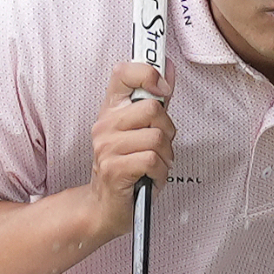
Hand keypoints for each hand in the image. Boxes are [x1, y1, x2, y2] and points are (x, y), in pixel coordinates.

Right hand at [88, 60, 175, 232]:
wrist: (105, 205)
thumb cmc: (128, 166)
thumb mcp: (141, 130)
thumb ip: (155, 100)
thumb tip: (168, 68)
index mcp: (111, 110)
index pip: (123, 73)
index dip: (147, 73)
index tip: (162, 87)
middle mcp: (105, 125)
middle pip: (153, 109)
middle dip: (167, 131)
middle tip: (159, 146)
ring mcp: (107, 147)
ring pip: (156, 137)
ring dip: (165, 156)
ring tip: (154, 164)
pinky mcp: (114, 169)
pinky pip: (152, 160)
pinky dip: (160, 172)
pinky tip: (150, 177)